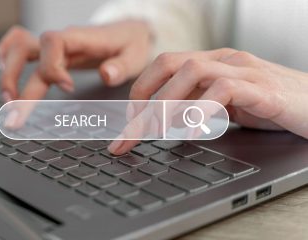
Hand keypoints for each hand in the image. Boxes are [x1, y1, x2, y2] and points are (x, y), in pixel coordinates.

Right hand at [0, 20, 152, 101]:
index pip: (53, 43)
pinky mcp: (53, 53)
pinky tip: (6, 74)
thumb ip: (121, 66)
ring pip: (19, 50)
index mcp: (81, 38)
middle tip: (15, 111)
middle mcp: (63, 40)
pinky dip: (8, 55)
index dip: (53, 67)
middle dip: (15, 80)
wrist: (129, 31)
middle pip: (25, 49)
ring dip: (8, 75)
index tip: (67, 88)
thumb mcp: (135, 55)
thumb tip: (106, 75)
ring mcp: (55, 46)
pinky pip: (22, 45)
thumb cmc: (131, 44)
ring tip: (8, 103)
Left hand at [108, 48, 307, 153]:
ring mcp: (244, 71)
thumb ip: (198, 103)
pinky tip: (192, 134)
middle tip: (132, 129)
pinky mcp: (263, 89)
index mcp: (212, 62)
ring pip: (192, 72)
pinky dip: (201, 112)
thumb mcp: (226, 103)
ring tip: (156, 131)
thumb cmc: (271, 106)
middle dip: (143, 97)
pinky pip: (224, 92)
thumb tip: (163, 118)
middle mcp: (224, 60)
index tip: (129, 119)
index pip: (164, 65)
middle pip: (170, 64)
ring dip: (167, 103)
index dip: (141, 89)